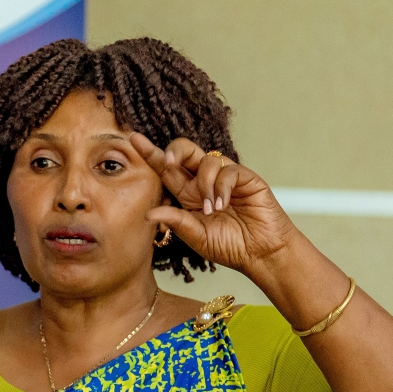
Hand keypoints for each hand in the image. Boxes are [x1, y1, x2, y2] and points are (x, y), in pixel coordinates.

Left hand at [131, 135, 299, 274]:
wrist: (260, 253)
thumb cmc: (229, 246)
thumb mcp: (196, 236)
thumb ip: (176, 222)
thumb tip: (149, 213)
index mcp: (188, 194)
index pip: (166, 169)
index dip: (150, 153)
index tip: (132, 138)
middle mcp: (204, 181)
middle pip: (184, 151)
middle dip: (173, 151)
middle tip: (168, 163)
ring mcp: (225, 178)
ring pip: (206, 160)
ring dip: (204, 185)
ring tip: (211, 209)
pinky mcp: (245, 178)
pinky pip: (228, 170)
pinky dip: (222, 187)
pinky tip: (224, 204)